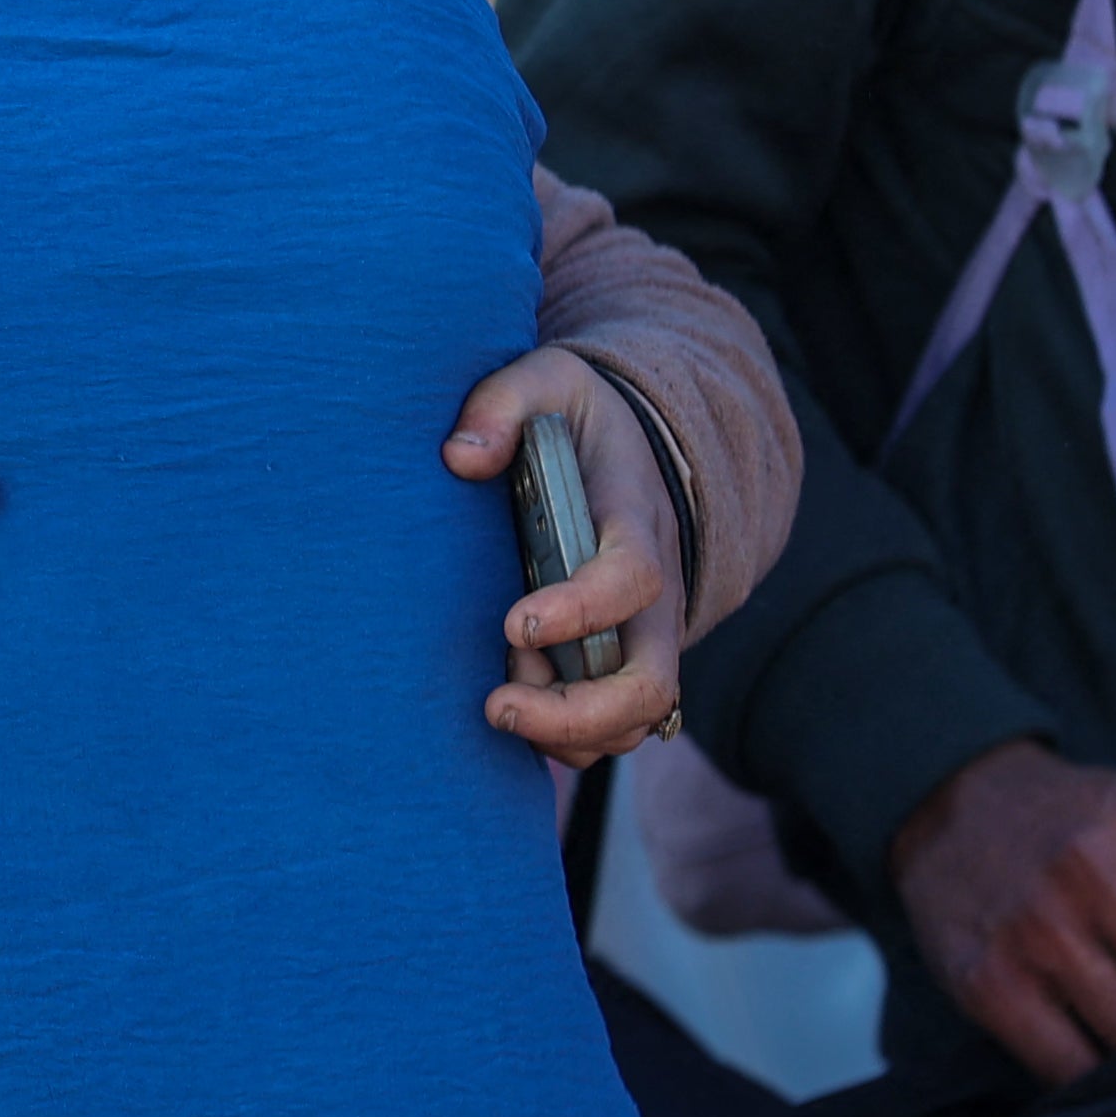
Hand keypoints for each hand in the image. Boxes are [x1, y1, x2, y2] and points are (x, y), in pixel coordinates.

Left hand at [440, 348, 679, 764]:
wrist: (632, 446)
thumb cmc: (575, 418)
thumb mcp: (545, 379)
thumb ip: (502, 405)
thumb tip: (460, 458)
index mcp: (634, 520)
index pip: (632, 578)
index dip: (582, 611)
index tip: (514, 625)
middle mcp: (655, 591)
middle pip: (651, 682)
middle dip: (578, 711)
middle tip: (497, 706)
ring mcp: (644, 633)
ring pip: (636, 719)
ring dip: (568, 733)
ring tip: (495, 707)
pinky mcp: (622, 659)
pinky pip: (612, 725)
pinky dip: (566, 737)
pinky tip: (512, 710)